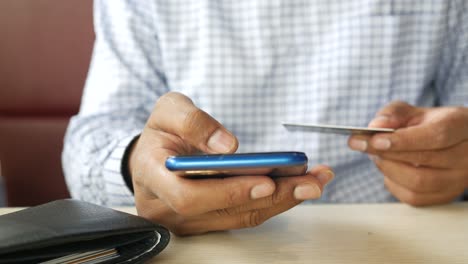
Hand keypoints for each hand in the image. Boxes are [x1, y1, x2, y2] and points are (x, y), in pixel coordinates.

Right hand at [129, 92, 333, 234]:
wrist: (155, 155)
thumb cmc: (161, 132)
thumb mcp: (169, 110)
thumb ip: (192, 121)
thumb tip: (228, 146)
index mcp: (153, 177)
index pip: (188, 195)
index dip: (227, 192)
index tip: (265, 180)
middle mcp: (168, 208)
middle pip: (223, 211)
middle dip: (270, 197)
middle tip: (308, 181)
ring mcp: (189, 220)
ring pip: (240, 216)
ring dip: (282, 200)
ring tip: (314, 181)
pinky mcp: (209, 221)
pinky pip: (244, 215)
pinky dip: (275, 201)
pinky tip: (298, 186)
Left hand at [348, 101, 467, 205]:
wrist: (448, 142)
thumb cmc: (427, 124)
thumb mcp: (411, 112)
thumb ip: (391, 114)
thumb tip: (375, 126)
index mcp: (460, 126)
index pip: (435, 136)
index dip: (403, 140)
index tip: (375, 140)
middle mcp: (466, 155)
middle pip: (424, 161)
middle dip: (386, 153)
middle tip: (362, 145)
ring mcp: (459, 179)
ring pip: (418, 183)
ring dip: (388, 169)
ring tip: (376, 155)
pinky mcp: (446, 196)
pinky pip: (414, 198)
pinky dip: (393, 184)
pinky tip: (389, 170)